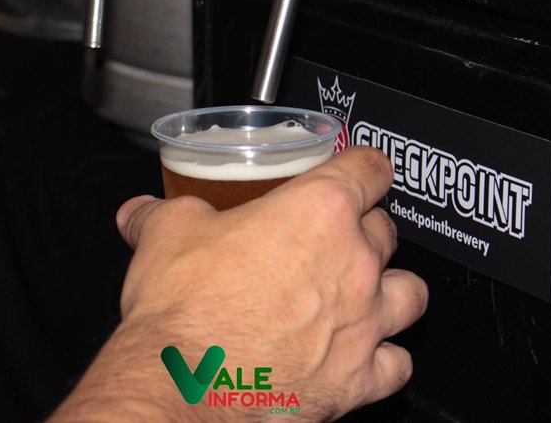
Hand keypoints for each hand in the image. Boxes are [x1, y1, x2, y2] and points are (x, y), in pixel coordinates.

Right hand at [54, 147, 426, 421]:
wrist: (183, 385)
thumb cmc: (184, 308)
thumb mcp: (165, 234)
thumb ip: (160, 214)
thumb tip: (141, 212)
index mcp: (318, 212)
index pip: (370, 168)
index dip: (364, 164)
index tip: (358, 168)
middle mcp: (353, 264)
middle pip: (386, 230)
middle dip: (364, 229)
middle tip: (331, 237)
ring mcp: (362, 324)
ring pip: (410, 293)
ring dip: (391, 288)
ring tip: (365, 292)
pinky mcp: (358, 378)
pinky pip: (397, 363)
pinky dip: (385, 357)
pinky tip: (362, 353)